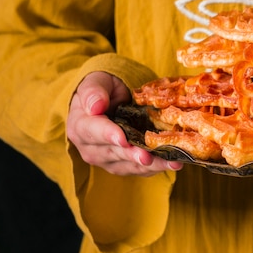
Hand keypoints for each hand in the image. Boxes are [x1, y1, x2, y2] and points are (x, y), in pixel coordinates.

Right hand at [66, 71, 182, 175]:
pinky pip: (138, 169)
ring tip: (170, 163)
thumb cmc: (104, 89)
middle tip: (147, 156)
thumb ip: (93, 92)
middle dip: (132, 155)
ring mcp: (106, 159)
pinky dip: (156, 168)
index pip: (93, 132)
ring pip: (127, 165)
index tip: (123, 138)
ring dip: (150, 166)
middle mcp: (90, 148)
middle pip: (112, 153)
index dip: (108, 135)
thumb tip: (95, 106)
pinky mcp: (122, 165)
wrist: (110, 100)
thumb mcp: (97, 82)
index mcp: (80, 125)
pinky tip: (172, 164)